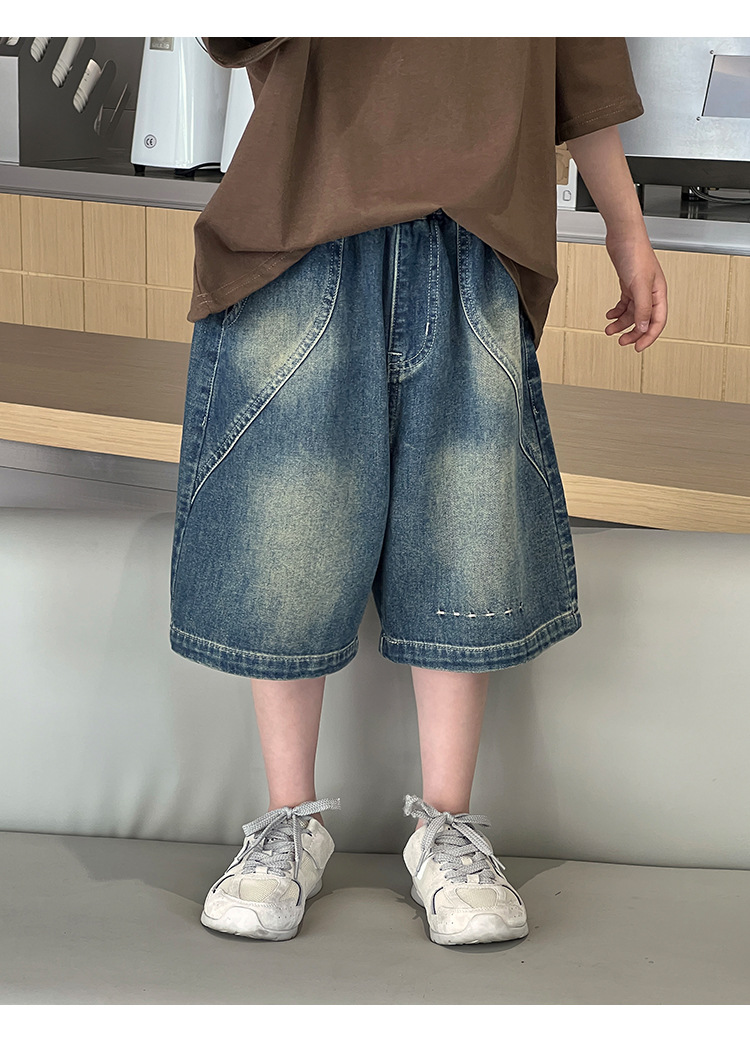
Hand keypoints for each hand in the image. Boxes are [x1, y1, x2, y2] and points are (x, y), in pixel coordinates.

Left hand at [603, 229, 667, 351]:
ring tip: (609, 330)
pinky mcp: (628, 284)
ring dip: (621, 323)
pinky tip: (610, 315)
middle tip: (621, 342)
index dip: (648, 337)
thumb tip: (642, 327)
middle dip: (632, 333)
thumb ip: (642, 308)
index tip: (637, 348)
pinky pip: (624, 304)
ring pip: (632, 313)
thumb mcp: (639, 285)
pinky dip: (617, 312)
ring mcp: (639, 288)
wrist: (623, 236)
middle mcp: (650, 293)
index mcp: (659, 293)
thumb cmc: (635, 253)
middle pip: (644, 320)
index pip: (657, 322)